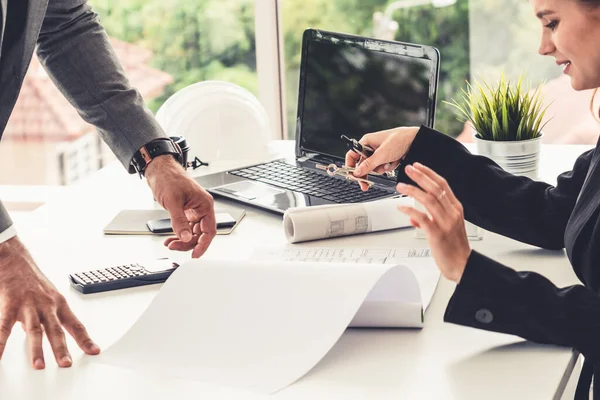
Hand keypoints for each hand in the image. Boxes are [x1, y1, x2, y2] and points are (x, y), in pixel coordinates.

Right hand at [0, 237, 99, 368]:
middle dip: (62, 348)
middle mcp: (47, 305)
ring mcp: (29, 305)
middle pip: (56, 330)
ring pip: (35, 330)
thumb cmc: (32, 279)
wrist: (15, 259)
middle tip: (66, 364)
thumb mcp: (47, 297)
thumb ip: (47, 317)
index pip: (75, 324)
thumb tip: (44, 335)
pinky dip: (1, 342)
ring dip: (37, 349)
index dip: (85, 339)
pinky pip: (4, 326)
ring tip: (39, 365)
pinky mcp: (10, 305)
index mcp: (58, 304)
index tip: (94, 351)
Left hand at [145, 155, 215, 257]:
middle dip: (188, 243)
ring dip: (182, 240)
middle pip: (200, 234)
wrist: (159, 169)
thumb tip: (184, 237)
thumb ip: (180, 221)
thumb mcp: (173, 201)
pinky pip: (185, 227)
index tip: (196, 254)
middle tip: (175, 247)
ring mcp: (194, 210)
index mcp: (205, 204)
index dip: (203, 244)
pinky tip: (170, 238)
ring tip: (170, 243)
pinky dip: (178, 234)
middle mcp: (201, 208)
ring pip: (192, 232)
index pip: (209, 230)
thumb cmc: (169, 178)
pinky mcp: (185, 211)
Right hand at [344, 126, 419, 190]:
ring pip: (374, 168)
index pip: (352, 155)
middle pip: (362, 165)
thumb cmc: (400, 139)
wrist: (417, 141)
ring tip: (389, 163)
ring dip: (381, 168)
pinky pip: (383, 168)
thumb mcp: (382, 154)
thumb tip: (357, 172)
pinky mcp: (387, 158)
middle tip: (365, 184)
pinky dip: (389, 167)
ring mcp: (379, 153)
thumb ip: (368, 164)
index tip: (352, 176)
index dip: (350, 166)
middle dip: (367, 172)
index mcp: (366, 142)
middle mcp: (371, 147)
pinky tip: (395, 161)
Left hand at [395, 162, 470, 282]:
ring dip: (412, 190)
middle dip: (420, 176)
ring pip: (428, 199)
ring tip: (401, 186)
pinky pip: (422, 218)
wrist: (462, 264)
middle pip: (435, 188)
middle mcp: (452, 213)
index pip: (443, 184)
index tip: (418, 166)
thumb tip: (413, 216)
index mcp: (455, 208)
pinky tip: (401, 207)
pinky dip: (410, 210)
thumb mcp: (446, 227)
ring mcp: (445, 223)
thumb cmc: (454, 246)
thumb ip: (431, 218)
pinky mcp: (437, 234)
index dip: (429, 173)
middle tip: (408, 169)